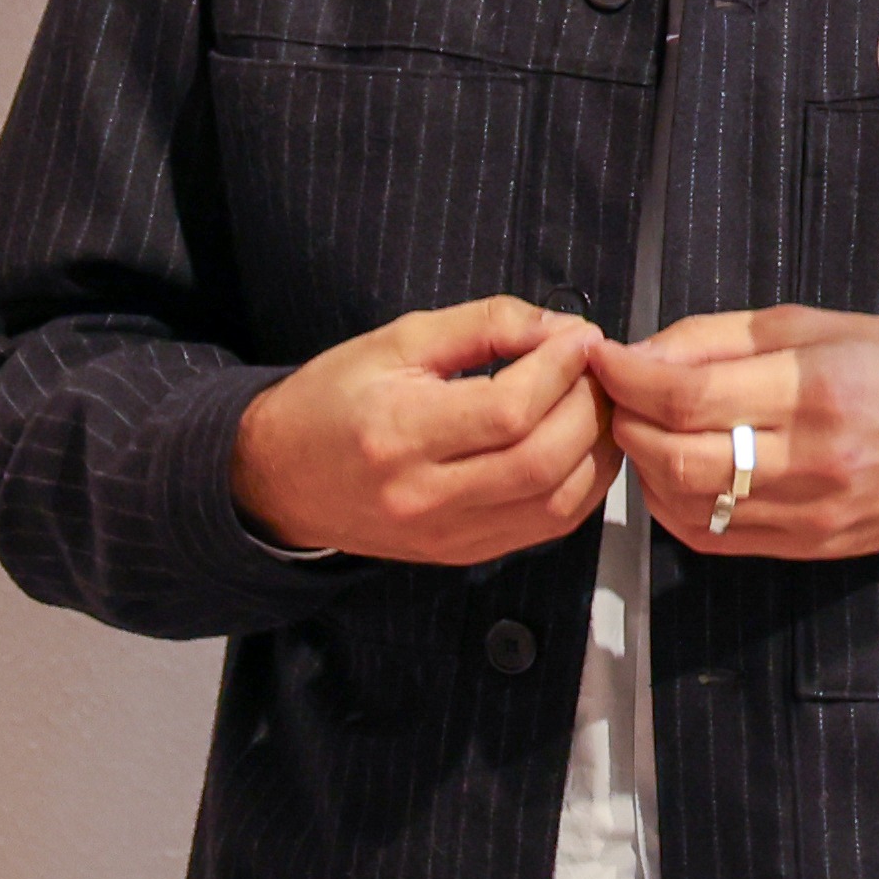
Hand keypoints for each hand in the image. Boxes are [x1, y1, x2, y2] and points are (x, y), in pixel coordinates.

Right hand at [229, 300, 610, 566]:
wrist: (282, 478)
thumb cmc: (332, 402)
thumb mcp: (397, 340)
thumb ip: (483, 325)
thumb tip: (559, 329)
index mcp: (399, 434)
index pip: (508, 410)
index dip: (560, 369)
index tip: (581, 338)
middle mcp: (425, 495)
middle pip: (542, 459)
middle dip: (589, 406)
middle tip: (596, 368)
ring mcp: (448, 534)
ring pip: (557, 502)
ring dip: (596, 450)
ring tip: (595, 403)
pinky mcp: (465, 553)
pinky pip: (547, 526)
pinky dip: (581, 484)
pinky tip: (582, 446)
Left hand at [597, 304, 878, 561]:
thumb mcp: (814, 324)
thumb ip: (721, 337)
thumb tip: (644, 354)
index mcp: (815, 391)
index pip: (688, 395)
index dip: (629, 377)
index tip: (606, 358)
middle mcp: (812, 459)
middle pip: (675, 456)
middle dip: (626, 422)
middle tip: (619, 395)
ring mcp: (808, 512)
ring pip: (685, 503)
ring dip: (644, 465)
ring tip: (648, 429)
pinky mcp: (807, 546)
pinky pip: (713, 537)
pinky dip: (676, 506)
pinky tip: (680, 473)